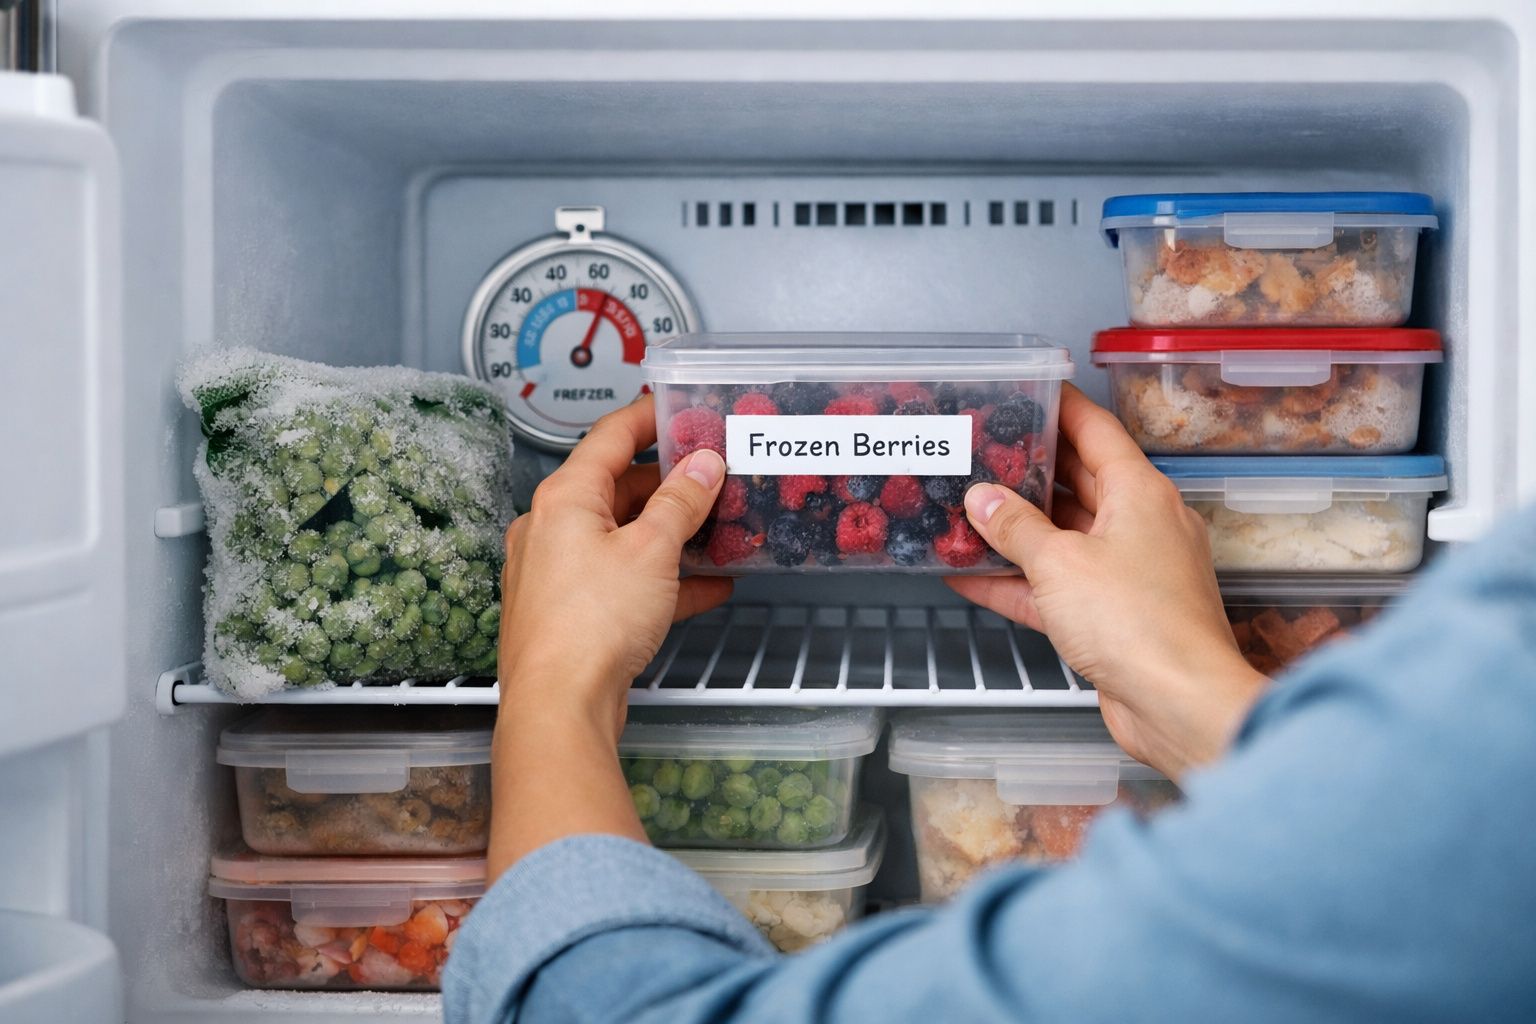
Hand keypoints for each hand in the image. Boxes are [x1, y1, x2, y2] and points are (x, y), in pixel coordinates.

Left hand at [489, 396, 728, 876]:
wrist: (559, 706)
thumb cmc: (592, 624)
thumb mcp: (653, 551)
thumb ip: (682, 503)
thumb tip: (702, 466)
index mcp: (564, 499)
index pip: (610, 437)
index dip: (651, 417)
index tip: (683, 408)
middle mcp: (551, 529)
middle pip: (618, 488)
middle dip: (671, 483)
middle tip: (715, 474)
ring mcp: (558, 573)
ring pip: (623, 537)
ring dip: (671, 533)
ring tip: (719, 528)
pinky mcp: (571, 612)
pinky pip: (623, 580)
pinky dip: (662, 578)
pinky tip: (707, 586)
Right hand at [947, 384, 1266, 779]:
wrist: (1178, 703)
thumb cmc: (1139, 623)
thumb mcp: (1059, 563)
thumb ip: (1015, 527)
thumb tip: (983, 500)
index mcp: (1141, 494)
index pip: (1097, 431)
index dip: (1061, 406)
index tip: (1030, 390)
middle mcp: (1141, 526)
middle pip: (1080, 481)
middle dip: (1031, 469)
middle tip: (984, 451)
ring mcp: (1129, 572)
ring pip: (1065, 537)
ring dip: (1018, 529)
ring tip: (966, 512)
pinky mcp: (1113, 616)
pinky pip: (1057, 586)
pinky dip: (1018, 581)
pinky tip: (971, 577)